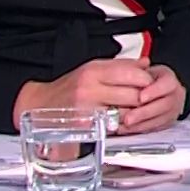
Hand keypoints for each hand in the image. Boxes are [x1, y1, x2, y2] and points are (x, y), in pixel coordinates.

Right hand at [13, 57, 154, 128]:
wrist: (40, 105)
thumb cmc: (68, 88)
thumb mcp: (92, 69)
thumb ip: (121, 66)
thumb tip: (145, 63)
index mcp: (93, 71)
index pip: (133, 74)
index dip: (146, 80)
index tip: (149, 83)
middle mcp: (90, 89)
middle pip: (133, 95)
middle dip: (144, 99)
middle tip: (146, 100)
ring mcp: (88, 110)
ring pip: (127, 113)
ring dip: (135, 114)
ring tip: (133, 110)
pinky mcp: (87, 127)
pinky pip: (114, 126)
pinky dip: (122, 125)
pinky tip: (120, 121)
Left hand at [115, 64, 185, 133]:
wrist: (156, 90)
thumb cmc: (148, 80)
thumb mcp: (143, 70)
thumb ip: (139, 68)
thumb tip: (140, 64)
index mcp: (169, 80)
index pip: (167, 84)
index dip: (154, 91)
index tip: (140, 97)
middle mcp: (175, 96)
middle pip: (164, 105)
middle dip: (145, 113)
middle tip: (129, 118)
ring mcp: (172, 110)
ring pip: (160, 120)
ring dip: (141, 124)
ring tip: (125, 125)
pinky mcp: (166, 123)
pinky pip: (155, 128)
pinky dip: (140, 129)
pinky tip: (126, 129)